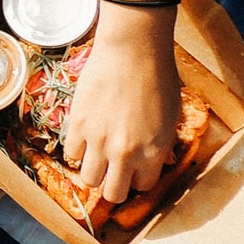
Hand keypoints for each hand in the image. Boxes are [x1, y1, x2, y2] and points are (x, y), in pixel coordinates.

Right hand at [63, 28, 183, 203]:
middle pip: (114, 193)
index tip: (134, 168)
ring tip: (96, 155)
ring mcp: (99, 141)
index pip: (143, 186)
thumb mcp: (172, 116)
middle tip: (113, 170)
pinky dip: (78, 149)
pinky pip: (72, 154)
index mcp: (154, 151)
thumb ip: (161, 143)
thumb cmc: (158, 76)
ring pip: (89, 180)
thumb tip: (154, 158)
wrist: (132, 49)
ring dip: (94, 170)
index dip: (138, 178)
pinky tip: (85, 137)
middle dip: (114, 184)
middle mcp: (126, 153)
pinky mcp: (78, 126)